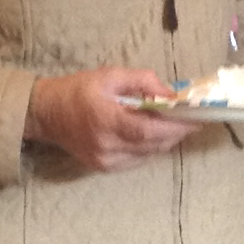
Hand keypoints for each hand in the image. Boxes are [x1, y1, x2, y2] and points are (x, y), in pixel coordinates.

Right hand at [26, 66, 195, 169]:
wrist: (46, 113)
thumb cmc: (77, 90)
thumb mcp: (110, 75)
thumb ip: (142, 81)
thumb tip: (170, 93)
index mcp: (107, 120)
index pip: (149, 130)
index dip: (176, 127)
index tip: (197, 120)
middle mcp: (107, 145)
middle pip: (153, 144)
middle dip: (176, 133)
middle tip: (192, 120)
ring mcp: (105, 160)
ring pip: (148, 154)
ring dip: (164, 140)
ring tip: (176, 125)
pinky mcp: (104, 168)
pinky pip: (137, 159)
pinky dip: (149, 147)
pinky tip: (153, 134)